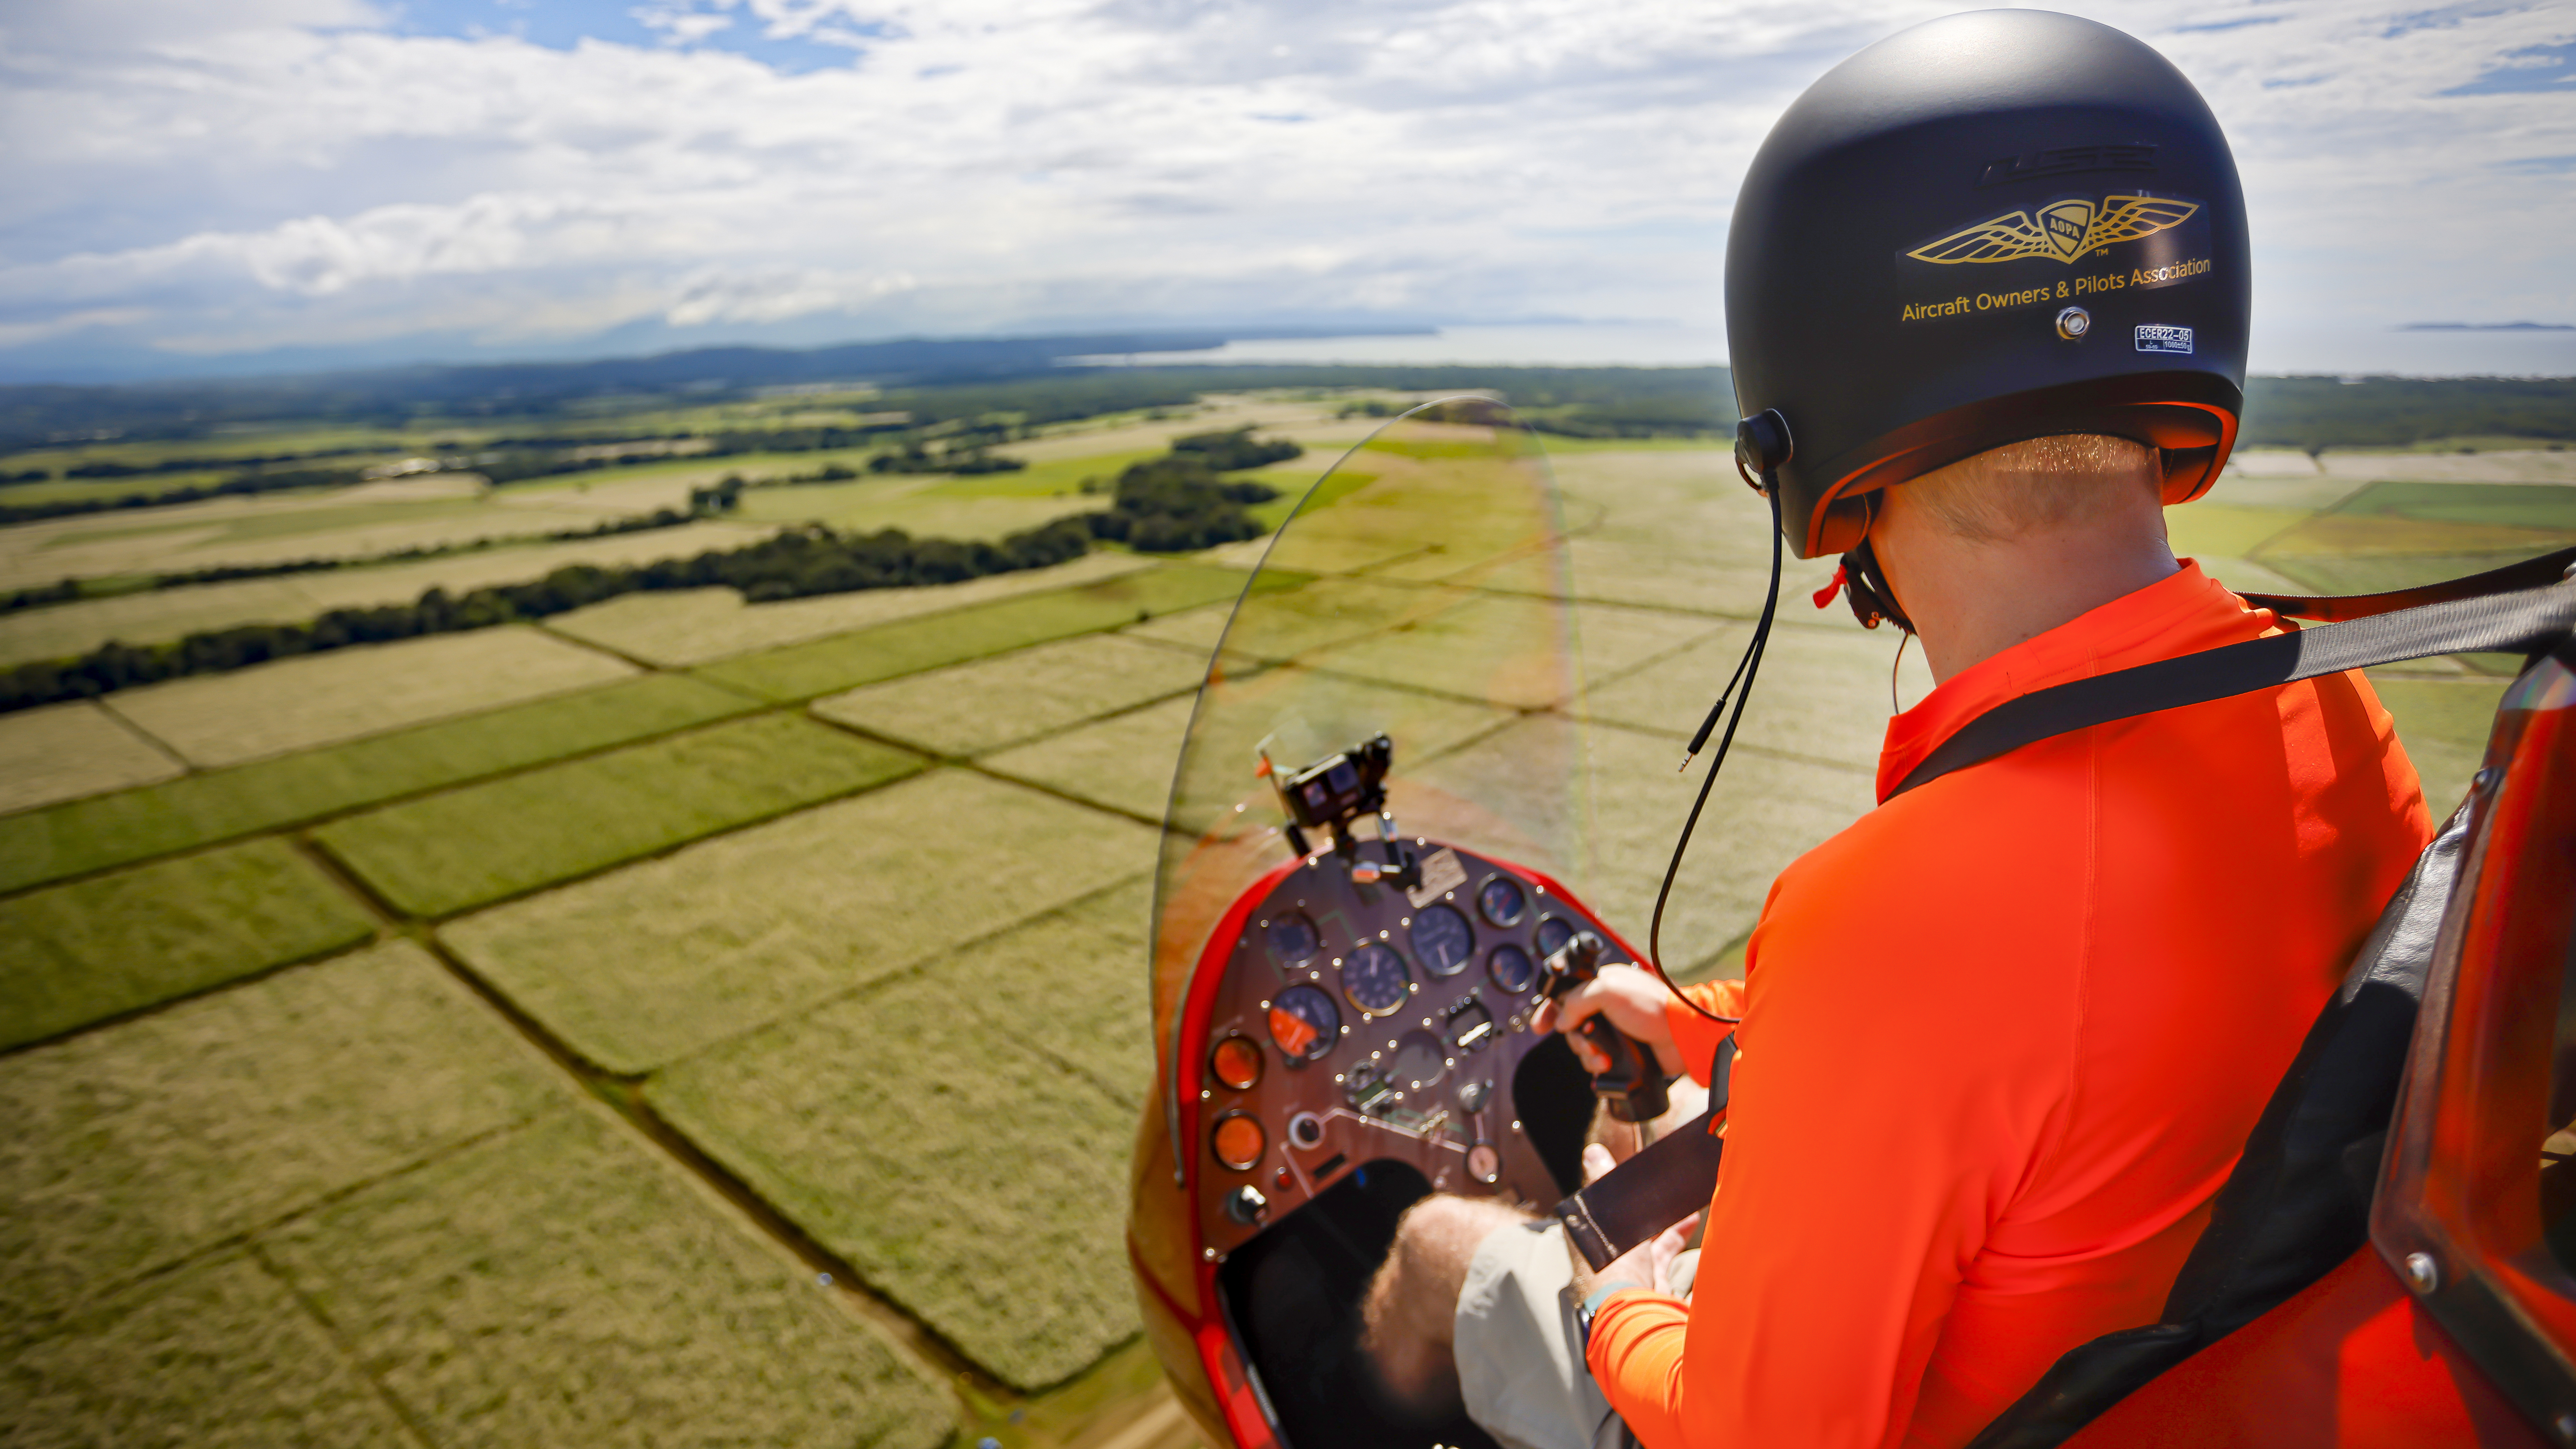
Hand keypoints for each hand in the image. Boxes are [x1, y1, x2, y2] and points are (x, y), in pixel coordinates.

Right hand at [1532, 963, 1681, 1076]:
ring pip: (1583, 1046)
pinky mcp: (1622, 1052)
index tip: (1541, 1025)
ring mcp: (1614, 1031)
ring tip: (1603, 1057)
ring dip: (1588, 1054)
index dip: (1550, 1010)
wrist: (1682, 1036)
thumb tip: (1562, 1022)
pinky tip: (1608, 1065)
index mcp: (1602, 985)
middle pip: (1571, 1025)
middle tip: (1587, 1039)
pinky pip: (1597, 1061)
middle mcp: (1606, 1008)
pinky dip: (1598, 1065)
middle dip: (1575, 1038)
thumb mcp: (1608, 991)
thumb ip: (1577, 1001)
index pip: (1566, 995)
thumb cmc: (1651, 1007)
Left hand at [1569, 1142, 1702, 1299]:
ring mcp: (1629, 1267)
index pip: (1596, 1206)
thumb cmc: (1614, 1265)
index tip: (1629, 1170)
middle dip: (1643, 1201)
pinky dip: (1678, 1235)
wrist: (1636, 1313)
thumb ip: (1603, 1182)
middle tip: (1660, 1180)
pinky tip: (1693, 1219)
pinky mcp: (1650, 1277)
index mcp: (1585, 1237)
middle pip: (1624, 1219)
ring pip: (1647, 1235)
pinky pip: (1665, 1251)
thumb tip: (1593, 1152)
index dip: (1612, 1188)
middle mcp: (1605, 1252)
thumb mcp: (1609, 1216)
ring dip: (1665, 1217)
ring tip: (1682, 1198)